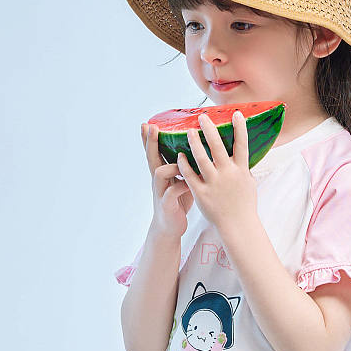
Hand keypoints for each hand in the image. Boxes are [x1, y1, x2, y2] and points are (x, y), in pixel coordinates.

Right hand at [142, 122, 193, 239]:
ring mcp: (160, 192)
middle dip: (150, 142)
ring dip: (169, 164)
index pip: (154, 151)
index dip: (149, 138)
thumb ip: (187, 167)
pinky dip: (180, 186)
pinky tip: (189, 183)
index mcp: (162, 172)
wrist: (170, 227)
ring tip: (179, 157)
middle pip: (151, 157)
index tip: (148, 122)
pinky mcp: (166, 204)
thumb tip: (203, 149)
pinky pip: (172, 193)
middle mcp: (158, 180)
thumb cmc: (179, 200)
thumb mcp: (181, 180)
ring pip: (158, 173)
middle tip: (150, 127)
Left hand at [176, 111, 257, 232]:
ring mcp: (214, 183)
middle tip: (202, 117)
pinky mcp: (202, 193)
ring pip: (201, 158)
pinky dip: (184, 164)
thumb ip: (243, 167)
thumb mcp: (248, 183)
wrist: (237, 226)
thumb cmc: (244, 204)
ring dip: (194, 143)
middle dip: (210, 129)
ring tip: (188, 131)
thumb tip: (242, 153)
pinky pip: (190, 175)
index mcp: (241, 170)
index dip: (240, 128)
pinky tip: (179, 155)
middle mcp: (228, 174)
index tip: (236, 113)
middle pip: (218, 146)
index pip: (242, 144)